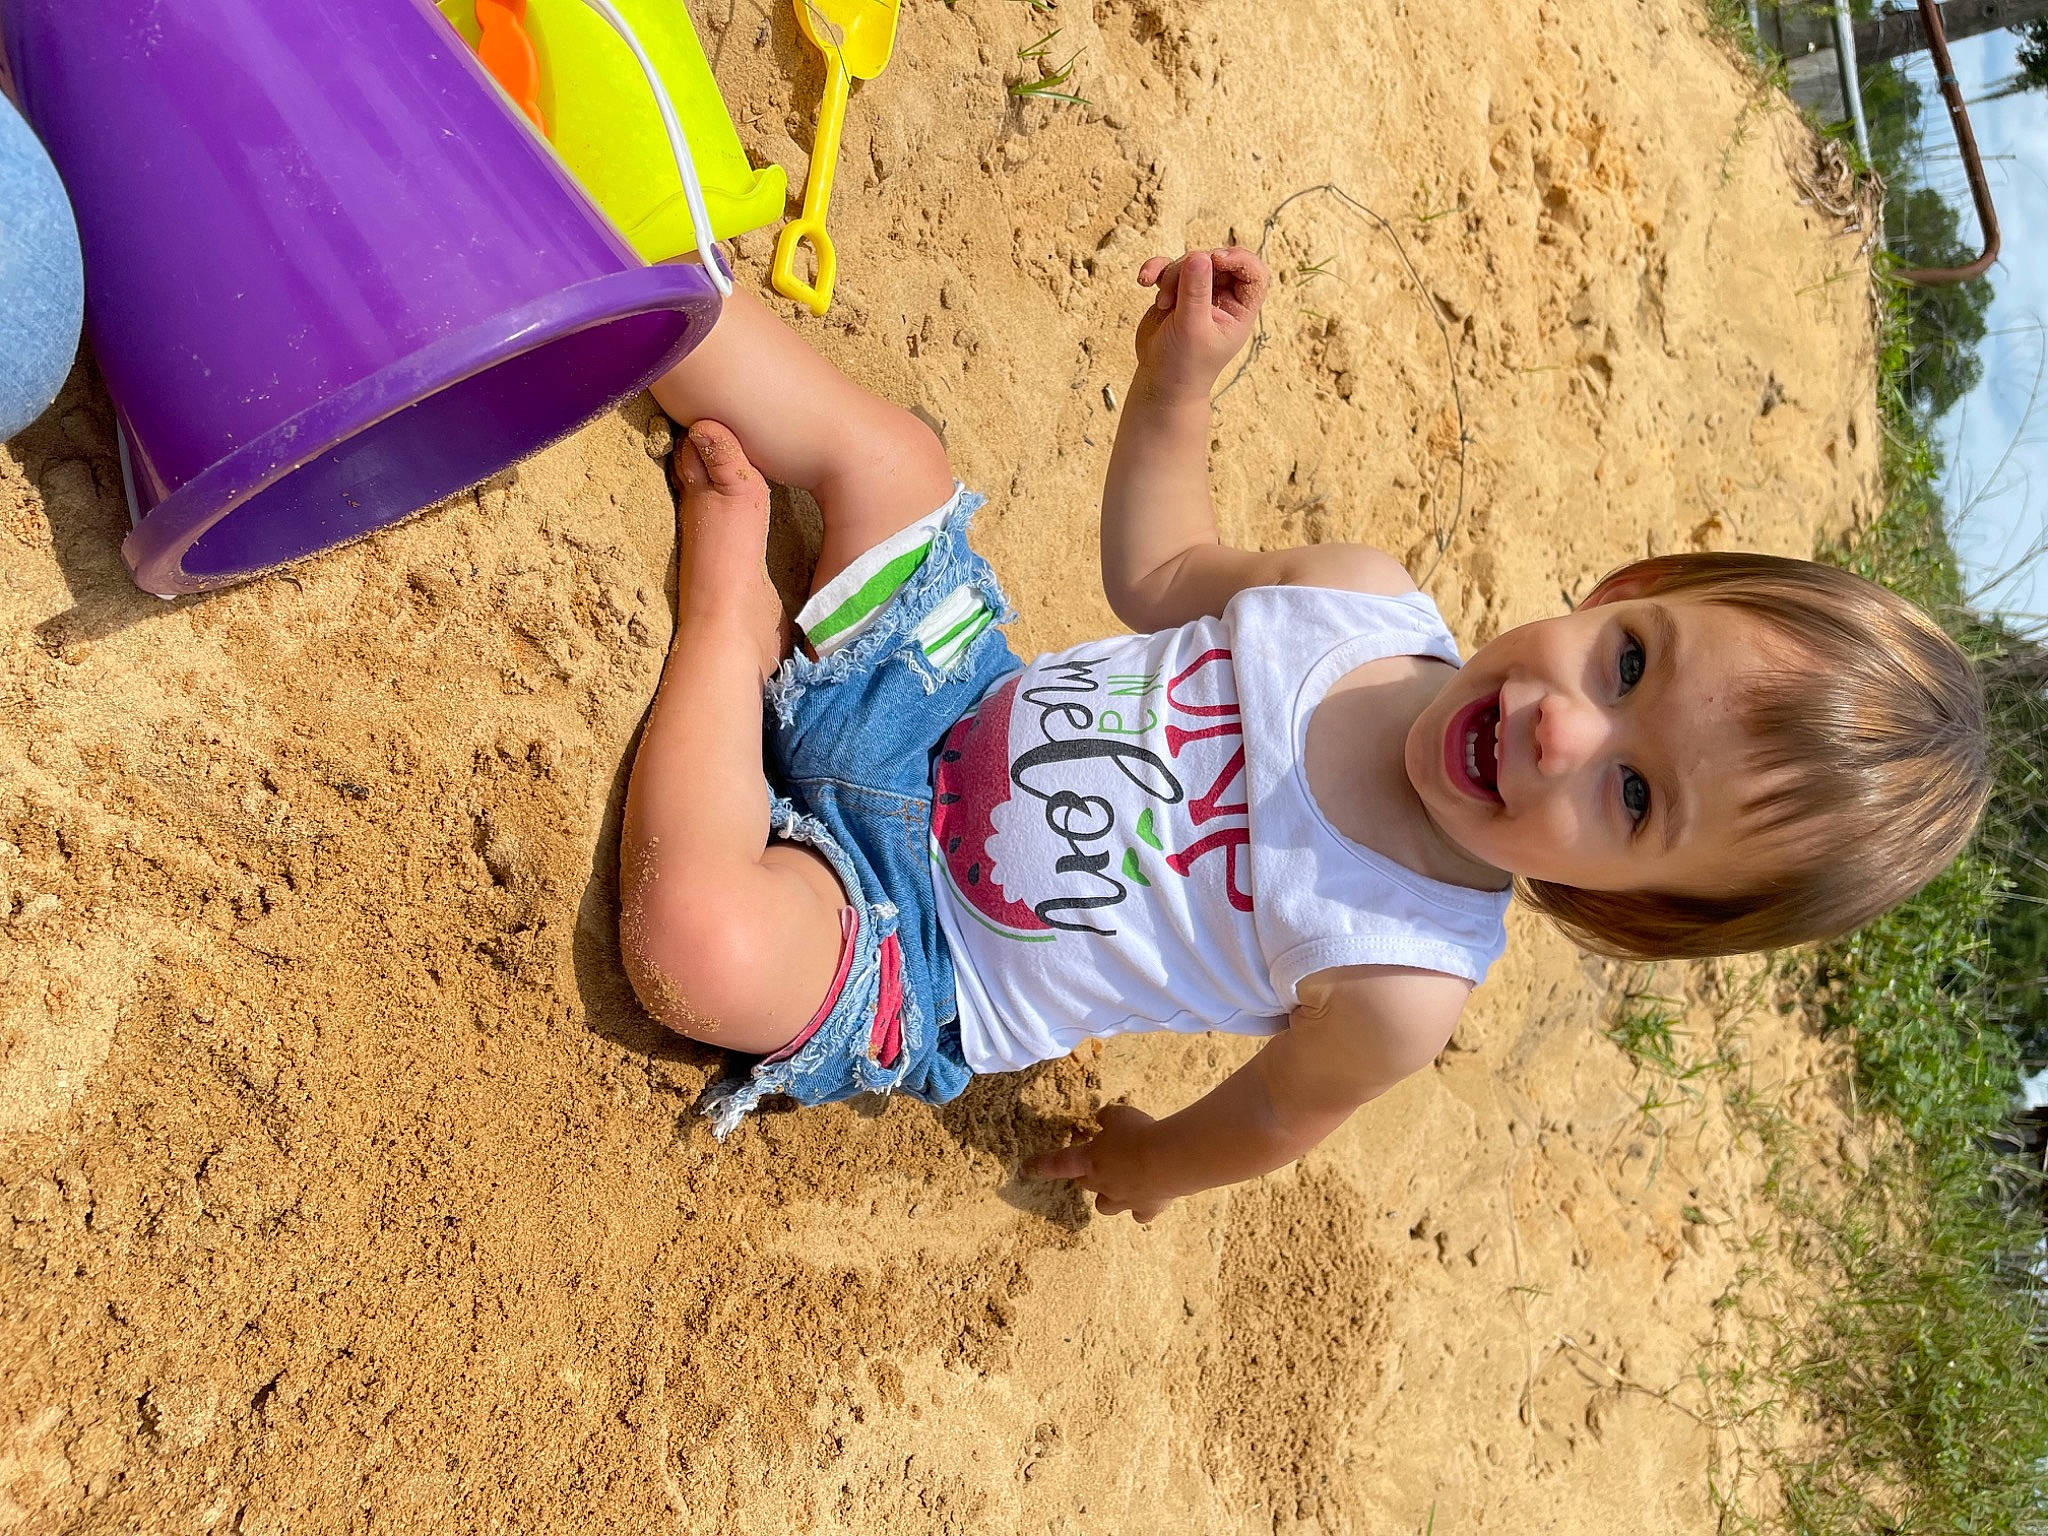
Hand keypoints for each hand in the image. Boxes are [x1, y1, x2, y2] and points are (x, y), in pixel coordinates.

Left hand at [1027, 1103, 1176, 1223]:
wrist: (1167, 1159)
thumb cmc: (1137, 1133)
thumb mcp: (1119, 1114)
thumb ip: (1107, 1118)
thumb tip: (1102, 1118)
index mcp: (1089, 1160)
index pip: (1057, 1163)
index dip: (1041, 1165)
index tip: (1026, 1169)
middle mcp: (1102, 1184)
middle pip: (1084, 1183)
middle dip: (1087, 1175)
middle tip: (1100, 1161)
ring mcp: (1124, 1200)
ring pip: (1105, 1206)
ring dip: (1108, 1198)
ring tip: (1121, 1186)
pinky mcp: (1147, 1208)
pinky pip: (1140, 1214)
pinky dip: (1141, 1209)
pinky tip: (1150, 1199)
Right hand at [1132, 247, 1268, 395]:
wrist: (1159, 382)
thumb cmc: (1183, 365)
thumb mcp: (1192, 329)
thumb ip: (1196, 292)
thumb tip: (1199, 256)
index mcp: (1240, 310)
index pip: (1254, 273)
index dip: (1239, 259)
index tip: (1216, 259)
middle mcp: (1223, 298)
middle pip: (1217, 261)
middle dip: (1193, 268)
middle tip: (1174, 289)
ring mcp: (1199, 293)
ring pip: (1190, 262)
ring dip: (1171, 276)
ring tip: (1163, 304)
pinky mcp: (1176, 291)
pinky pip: (1168, 268)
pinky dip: (1156, 270)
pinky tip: (1144, 280)